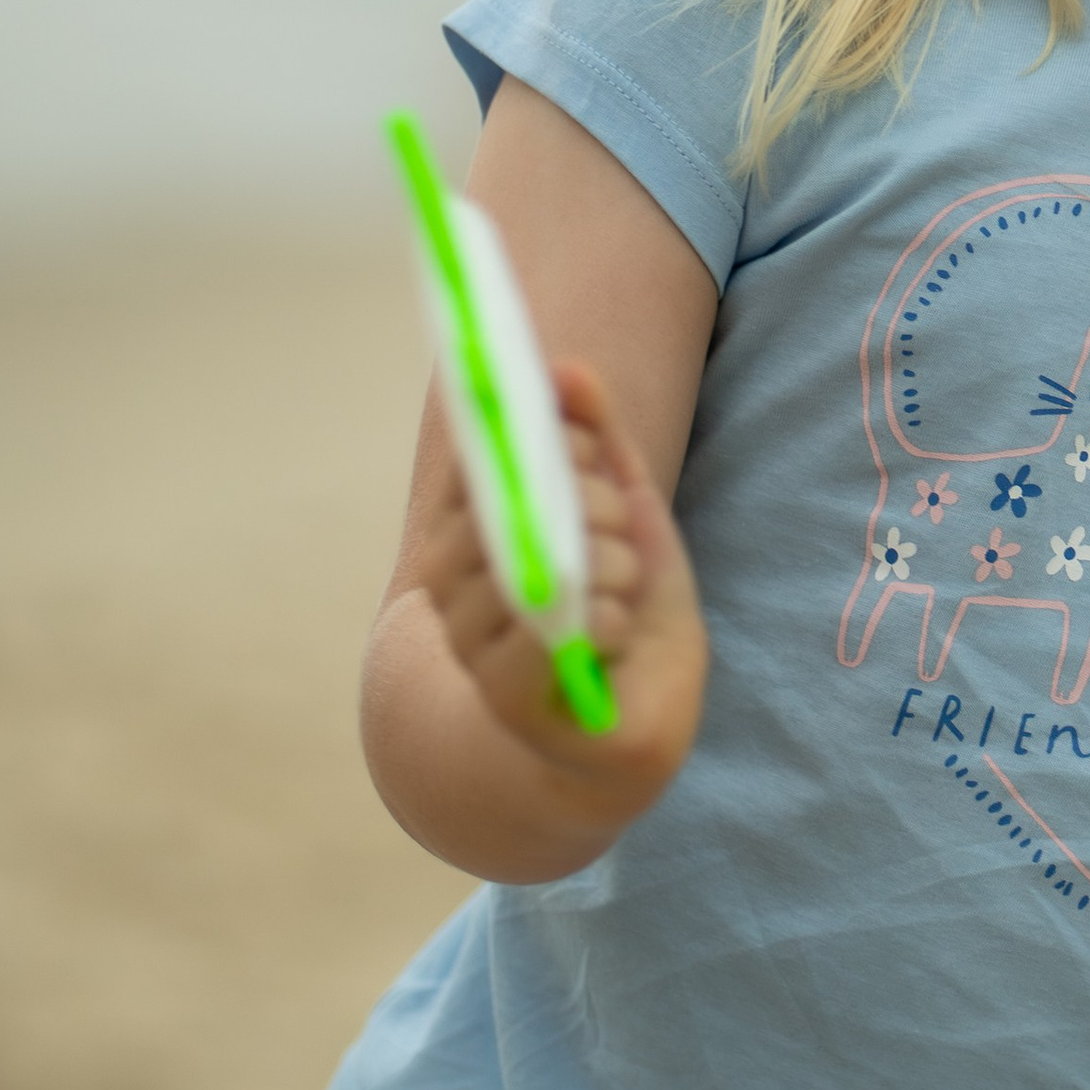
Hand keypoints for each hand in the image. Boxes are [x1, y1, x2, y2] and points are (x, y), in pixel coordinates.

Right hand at [426, 357, 709, 817]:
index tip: (595, 455)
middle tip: (618, 541)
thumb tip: (565, 365)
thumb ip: (595, 439)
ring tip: (621, 597)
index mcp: (467, 529)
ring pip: (546, 558)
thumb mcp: (624, 509)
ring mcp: (468, 643)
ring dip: (612, 568)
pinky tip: (612, 639)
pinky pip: (560, 626)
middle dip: (596, 505)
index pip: (488, 452)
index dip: (554, 442)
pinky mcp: (502, 695)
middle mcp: (451, 584)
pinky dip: (608, 622)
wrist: (638, 724)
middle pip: (518, 499)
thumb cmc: (625, 607)